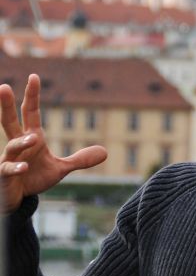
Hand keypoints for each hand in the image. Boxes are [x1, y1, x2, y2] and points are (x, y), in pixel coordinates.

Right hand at [0, 74, 107, 212]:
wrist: (20, 199)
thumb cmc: (35, 178)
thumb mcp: (61, 169)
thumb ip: (80, 159)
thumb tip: (105, 152)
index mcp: (32, 137)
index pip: (30, 112)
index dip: (32, 95)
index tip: (33, 76)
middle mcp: (18, 144)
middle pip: (9, 120)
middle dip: (6, 105)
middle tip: (4, 87)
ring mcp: (9, 158)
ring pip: (12, 145)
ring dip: (22, 142)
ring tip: (34, 139)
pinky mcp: (4, 174)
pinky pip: (8, 168)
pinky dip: (16, 167)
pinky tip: (24, 167)